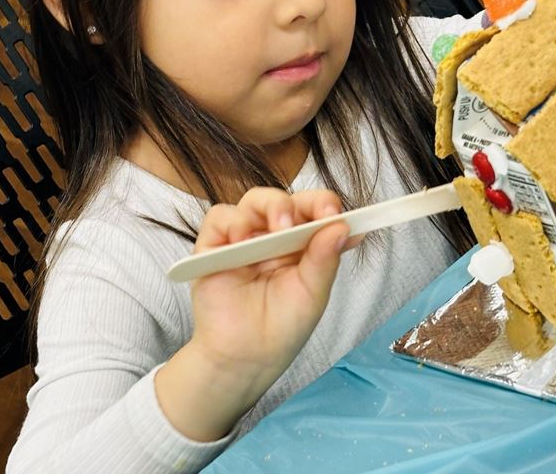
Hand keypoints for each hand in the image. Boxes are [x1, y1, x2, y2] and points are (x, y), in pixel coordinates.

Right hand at [155, 188, 356, 441]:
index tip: (333, 213)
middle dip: (296, 204)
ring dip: (268, 207)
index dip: (324, 205)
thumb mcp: (312, 293)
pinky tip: (241, 241)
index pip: (315, 209)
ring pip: (253, 201)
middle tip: (299, 222)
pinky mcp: (214, 246)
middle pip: (285, 199)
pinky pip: (219, 217)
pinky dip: (232, 223)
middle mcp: (274, 235)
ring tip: (276, 230)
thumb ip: (325, 259)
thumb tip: (341, 226)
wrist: (245, 358)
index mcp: (302, 242)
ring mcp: (244, 238)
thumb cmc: (282, 326)